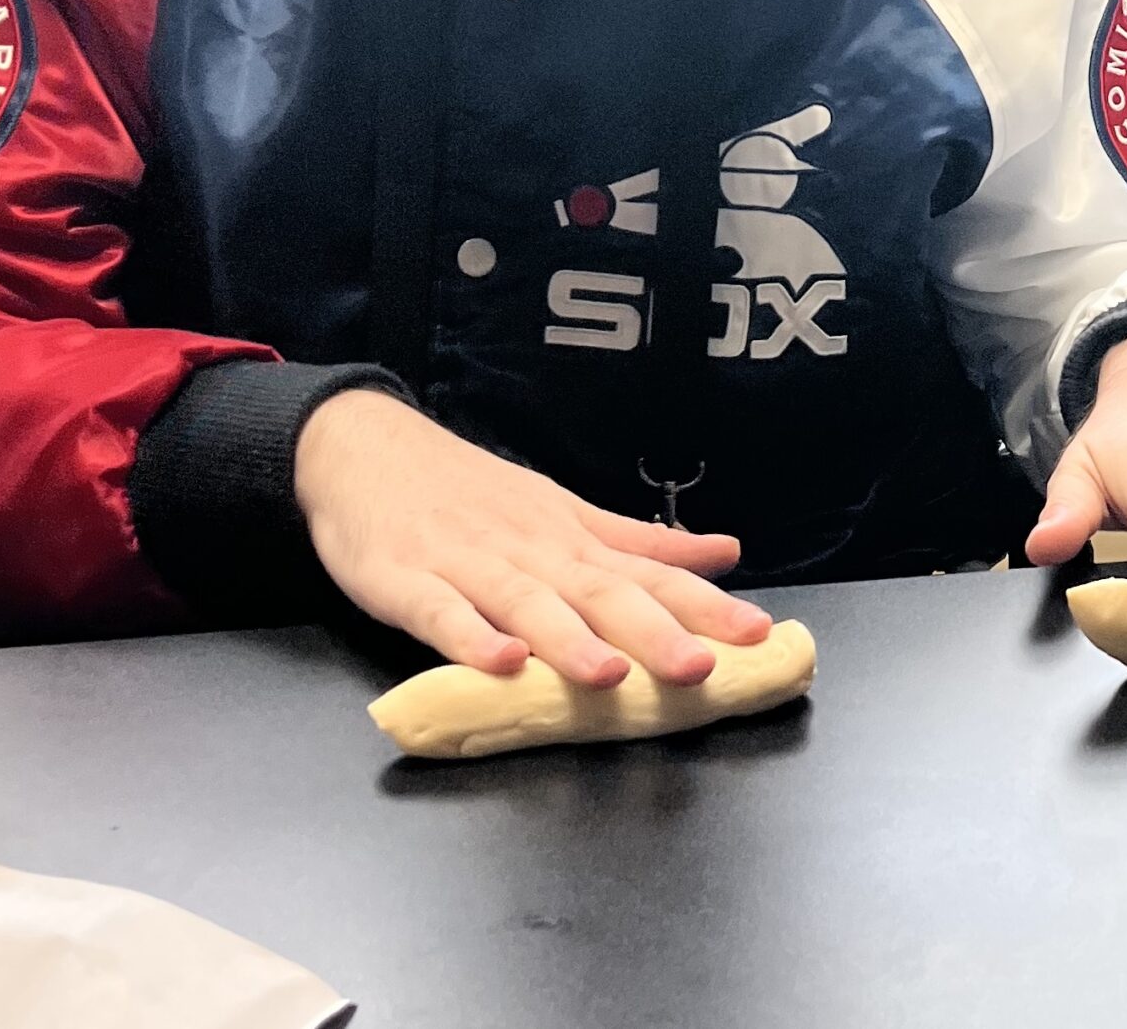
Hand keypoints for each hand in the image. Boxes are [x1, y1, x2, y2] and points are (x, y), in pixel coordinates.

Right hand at [296, 389, 770, 687]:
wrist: (367, 449)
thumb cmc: (472, 494)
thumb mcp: (564, 511)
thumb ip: (640, 542)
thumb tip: (725, 553)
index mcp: (572, 540)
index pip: (651, 574)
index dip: (705, 605)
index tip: (760, 634)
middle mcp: (532, 551)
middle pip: (600, 593)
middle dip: (653, 631)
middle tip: (702, 667)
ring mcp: (468, 564)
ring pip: (527, 604)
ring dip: (568, 640)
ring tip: (609, 676)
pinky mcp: (407, 581)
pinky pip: (441, 614)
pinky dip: (469, 639)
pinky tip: (500, 662)